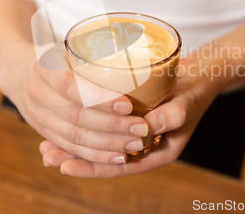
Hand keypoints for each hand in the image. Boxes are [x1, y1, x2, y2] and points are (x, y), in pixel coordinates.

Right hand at [0, 44, 149, 164]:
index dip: (100, 98)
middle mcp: (38, 92)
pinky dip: (94, 155)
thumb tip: (136, 47)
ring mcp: (37, 115)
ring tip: (135, 144)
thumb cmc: (57, 56)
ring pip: (73, 137)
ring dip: (107, 144)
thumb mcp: (69, 45)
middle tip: (141, 127)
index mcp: (45, 66)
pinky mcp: (43, 132)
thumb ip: (95, 50)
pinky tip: (117, 157)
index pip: (71, 86)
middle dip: (112, 126)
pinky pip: (70, 147)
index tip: (128, 104)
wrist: (18, 71)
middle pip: (76, 116)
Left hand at [40, 58, 219, 177]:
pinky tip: (62, 124)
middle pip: (105, 160)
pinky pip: (103, 131)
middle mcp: (144, 148)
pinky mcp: (128, 120)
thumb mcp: (188, 102)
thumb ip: (172, 115)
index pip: (120, 167)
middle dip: (76, 158)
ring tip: (45, 147)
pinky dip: (84, 129)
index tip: (65, 164)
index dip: (92, 168)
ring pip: (101, 147)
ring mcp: (134, 134)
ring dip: (74, 146)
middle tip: (47, 154)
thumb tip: (148, 127)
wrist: (199, 75)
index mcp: (159, 152)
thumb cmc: (195, 90)